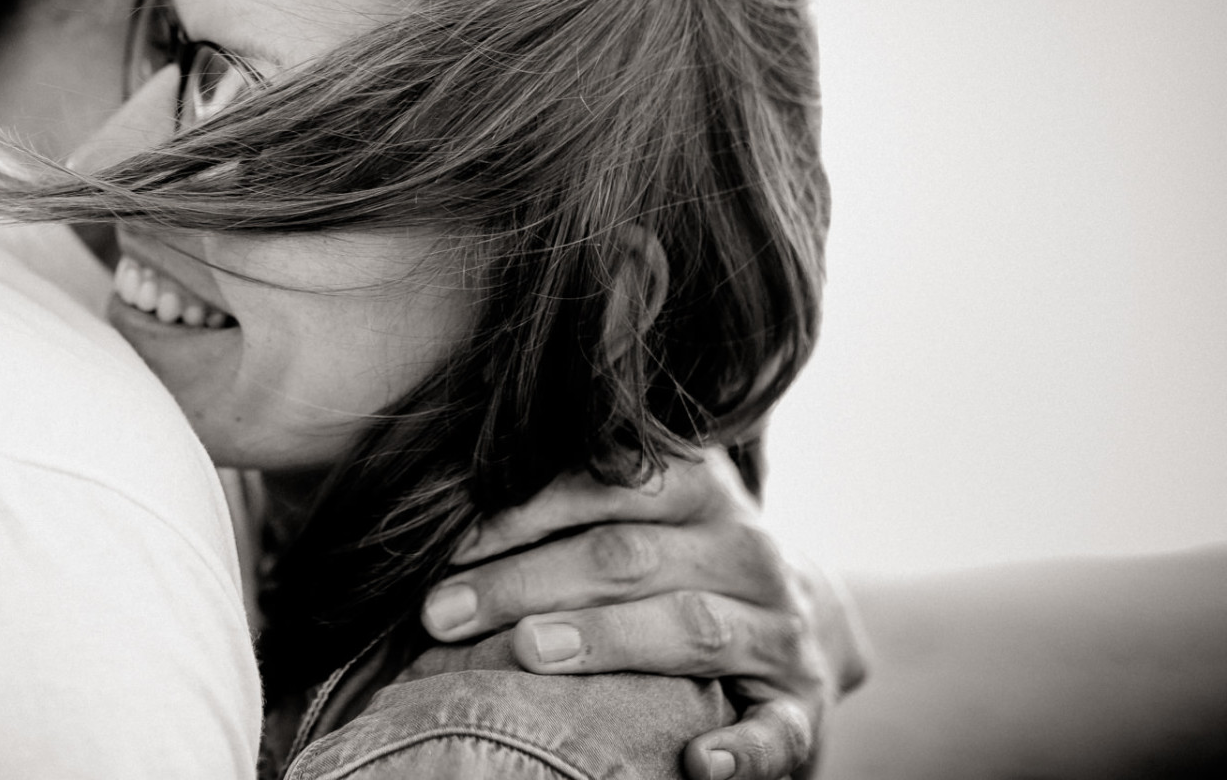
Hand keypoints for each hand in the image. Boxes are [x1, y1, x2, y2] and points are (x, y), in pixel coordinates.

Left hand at [419, 449, 868, 779]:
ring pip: (690, 627)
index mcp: (698, 485)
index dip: (519, 510)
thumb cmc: (674, 560)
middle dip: (524, 582)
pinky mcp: (798, 708)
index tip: (444, 544)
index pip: (605, 481)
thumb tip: (434, 506)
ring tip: (528, 653)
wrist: (799, 619)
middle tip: (440, 612)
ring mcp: (778, 630)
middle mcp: (745, 549)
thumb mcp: (637, 510)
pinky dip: (742, 751)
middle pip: (626, 556)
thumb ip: (561, 499)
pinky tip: (698, 764)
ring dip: (605, 640)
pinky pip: (776, 732)